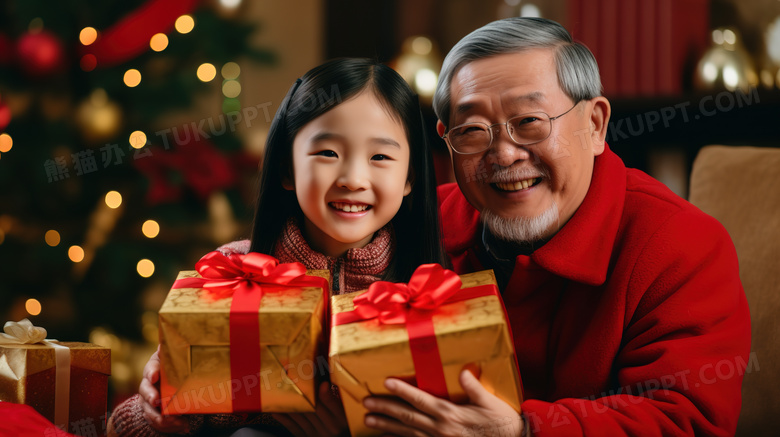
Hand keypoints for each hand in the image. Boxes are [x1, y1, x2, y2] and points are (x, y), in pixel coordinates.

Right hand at [139, 346, 189, 432]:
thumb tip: (176, 340)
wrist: (173, 384)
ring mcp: (149, 401)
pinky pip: (159, 422)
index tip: (155, 376)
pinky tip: (184, 426)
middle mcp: (148, 384)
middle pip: (145, 391)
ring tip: (177, 421)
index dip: (151, 372)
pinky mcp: (154, 414)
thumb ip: (176, 352)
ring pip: (150, 410)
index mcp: (155, 368)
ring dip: (162, 417)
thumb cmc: (176, 368)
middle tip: (157, 401)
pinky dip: (171, 426)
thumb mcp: (176, 359)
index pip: (150, 368)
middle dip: (151, 396)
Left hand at [272, 382, 349, 436]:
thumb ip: (337, 398)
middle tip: (292, 380)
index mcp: (342, 418)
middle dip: (303, 393)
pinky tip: (276, 410)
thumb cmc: (340, 421)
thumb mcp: (345, 411)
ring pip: (300, 416)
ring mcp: (317, 434)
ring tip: (280, 392)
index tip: (322, 383)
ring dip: (289, 404)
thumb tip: (326, 380)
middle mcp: (330, 427)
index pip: (332, 403)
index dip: (326, 394)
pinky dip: (283, 418)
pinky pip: (292, 426)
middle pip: (313, 408)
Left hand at [362, 369, 523, 436]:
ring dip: (387, 427)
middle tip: (366, 403)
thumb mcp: (489, 401)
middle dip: (385, 409)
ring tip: (369, 422)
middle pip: (407, 417)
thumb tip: (462, 372)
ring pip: (407, 432)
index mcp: (450, 413)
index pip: (420, 400)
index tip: (386, 383)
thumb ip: (473, 387)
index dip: (402, 391)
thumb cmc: (500, 421)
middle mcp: (440, 428)